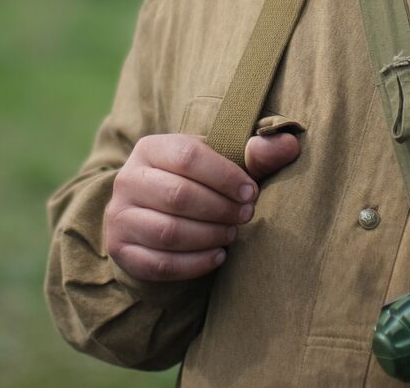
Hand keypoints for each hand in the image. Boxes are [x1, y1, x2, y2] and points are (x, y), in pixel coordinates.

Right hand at [104, 132, 300, 282]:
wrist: (155, 211)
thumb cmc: (198, 181)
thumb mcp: (222, 162)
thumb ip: (256, 154)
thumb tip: (290, 145)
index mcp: (151, 148)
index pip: (188, 156)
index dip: (226, 176)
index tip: (252, 192)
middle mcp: (127, 179)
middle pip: (178, 195)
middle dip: (220, 209)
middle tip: (246, 216)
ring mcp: (119, 217)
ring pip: (168, 232)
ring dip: (209, 236)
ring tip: (232, 234)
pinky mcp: (121, 250)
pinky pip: (160, 264)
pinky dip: (194, 263)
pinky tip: (218, 257)